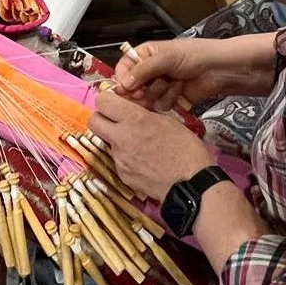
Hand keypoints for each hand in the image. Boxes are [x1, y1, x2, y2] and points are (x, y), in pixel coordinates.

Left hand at [90, 90, 211, 200]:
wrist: (192, 184)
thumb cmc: (187, 148)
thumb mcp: (169, 121)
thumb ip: (145, 114)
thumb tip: (134, 112)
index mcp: (134, 119)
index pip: (102, 101)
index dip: (107, 100)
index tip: (116, 103)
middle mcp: (121, 138)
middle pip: (93, 121)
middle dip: (102, 118)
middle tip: (116, 120)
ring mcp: (119, 158)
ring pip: (108, 142)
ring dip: (118, 140)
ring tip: (140, 145)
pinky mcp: (122, 175)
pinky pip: (118, 161)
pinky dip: (127, 158)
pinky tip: (144, 162)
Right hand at [115, 34, 278, 108]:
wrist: (221, 70)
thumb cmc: (194, 56)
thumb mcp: (167, 58)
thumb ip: (143, 70)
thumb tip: (122, 85)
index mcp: (146, 54)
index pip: (124, 67)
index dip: (122, 79)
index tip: (125, 89)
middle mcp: (150, 70)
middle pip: (132, 86)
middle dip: (142, 90)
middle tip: (150, 90)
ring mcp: (161, 85)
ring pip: (146, 98)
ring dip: (159, 93)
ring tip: (175, 83)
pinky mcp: (171, 99)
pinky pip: (160, 105)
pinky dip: (170, 100)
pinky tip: (181, 91)